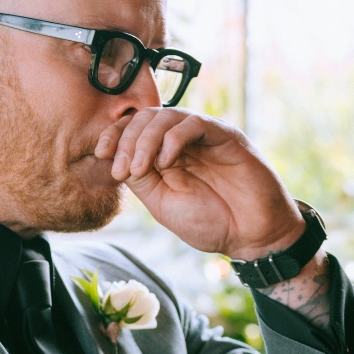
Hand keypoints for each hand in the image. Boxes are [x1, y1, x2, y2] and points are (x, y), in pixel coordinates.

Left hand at [95, 108, 303, 259]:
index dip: (113, 136)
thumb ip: (142, 181)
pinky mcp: (225, 136)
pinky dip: (172, 138)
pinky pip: (193, 123)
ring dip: (144, 139)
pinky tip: (166, 162)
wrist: (252, 237)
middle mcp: (183, 142)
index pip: (133, 130)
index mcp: (166, 156)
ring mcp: (204, 137)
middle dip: (124, 139)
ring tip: (140, 167)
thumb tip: (116, 160)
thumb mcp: (163, 205)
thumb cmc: (212, 223)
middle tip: (120, 168)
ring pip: (165, 116)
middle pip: (145, 118)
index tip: (100, 155)